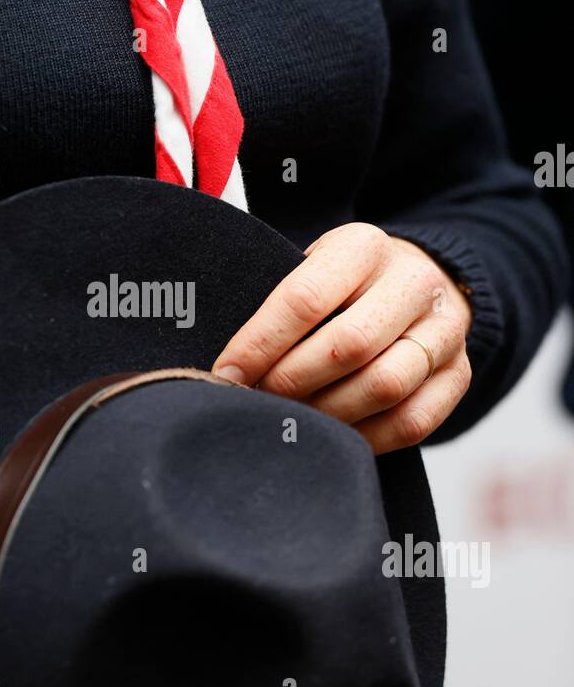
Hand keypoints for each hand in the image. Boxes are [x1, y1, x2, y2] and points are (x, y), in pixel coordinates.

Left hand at [212, 223, 472, 454]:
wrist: (423, 282)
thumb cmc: (345, 285)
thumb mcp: (312, 269)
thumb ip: (279, 308)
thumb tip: (227, 370)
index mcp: (363, 247)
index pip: (304, 299)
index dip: (259, 344)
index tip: (226, 376)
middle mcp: (413, 282)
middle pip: (348, 345)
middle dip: (292, 382)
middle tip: (259, 401)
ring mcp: (445, 330)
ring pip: (385, 386)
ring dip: (328, 414)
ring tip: (293, 420)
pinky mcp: (460, 374)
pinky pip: (413, 421)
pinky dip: (366, 439)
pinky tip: (334, 437)